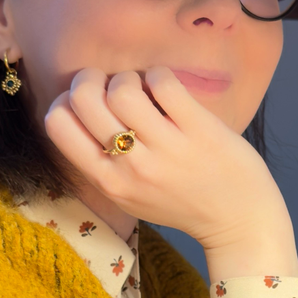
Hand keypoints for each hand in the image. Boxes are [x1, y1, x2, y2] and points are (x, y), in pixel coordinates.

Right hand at [44, 67, 297, 275]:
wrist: (241, 222)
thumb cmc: (184, 204)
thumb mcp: (131, 197)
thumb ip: (103, 163)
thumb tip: (80, 108)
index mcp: (109, 183)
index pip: (57, 125)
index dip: (67, 101)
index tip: (90, 101)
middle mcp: (133, 168)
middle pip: (83, 99)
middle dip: (92, 79)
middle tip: (113, 85)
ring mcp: (168, 149)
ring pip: (122, 88)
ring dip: (129, 77)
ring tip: (144, 89)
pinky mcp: (200, 131)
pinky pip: (163, 82)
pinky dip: (159, 75)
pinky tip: (168, 89)